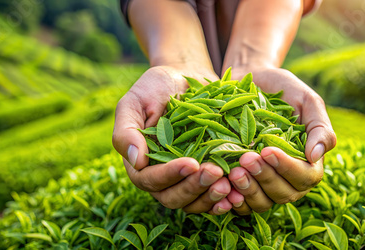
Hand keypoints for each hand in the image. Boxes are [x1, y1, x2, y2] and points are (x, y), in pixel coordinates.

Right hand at [113, 65, 232, 214]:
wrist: (186, 77)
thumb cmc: (156, 87)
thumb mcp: (134, 102)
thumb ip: (127, 131)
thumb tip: (136, 161)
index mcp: (140, 163)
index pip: (150, 180)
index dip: (170, 175)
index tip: (191, 163)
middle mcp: (162, 176)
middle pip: (173, 197)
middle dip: (194, 188)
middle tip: (216, 173)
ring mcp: (186, 178)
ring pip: (194, 202)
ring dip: (210, 198)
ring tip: (229, 184)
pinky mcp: (206, 174)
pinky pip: (213, 197)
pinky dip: (225, 199)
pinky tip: (238, 193)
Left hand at [227, 67, 336, 214]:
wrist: (247, 81)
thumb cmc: (282, 89)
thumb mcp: (305, 100)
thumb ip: (319, 127)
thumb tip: (316, 156)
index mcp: (308, 161)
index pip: (305, 177)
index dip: (287, 168)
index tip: (267, 150)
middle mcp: (288, 178)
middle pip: (284, 194)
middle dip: (265, 178)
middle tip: (246, 158)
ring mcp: (264, 184)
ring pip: (262, 202)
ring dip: (248, 191)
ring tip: (233, 172)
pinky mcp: (242, 185)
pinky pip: (240, 204)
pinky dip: (232, 200)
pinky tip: (223, 187)